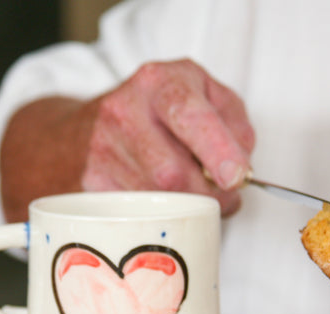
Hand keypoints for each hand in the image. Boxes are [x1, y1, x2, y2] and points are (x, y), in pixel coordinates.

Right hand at [82, 59, 254, 214]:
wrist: (89, 126)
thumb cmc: (158, 111)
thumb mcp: (206, 96)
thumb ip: (235, 126)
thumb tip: (240, 168)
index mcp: (160, 83)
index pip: (189, 115)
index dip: (217, 150)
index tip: (235, 177)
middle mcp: (125, 111)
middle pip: (173, 173)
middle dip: (208, 194)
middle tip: (223, 192)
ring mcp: (103, 148)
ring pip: (157, 200)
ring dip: (187, 207)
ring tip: (193, 191)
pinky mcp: (91, 182)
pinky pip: (137, 214)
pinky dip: (161, 214)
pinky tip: (163, 198)